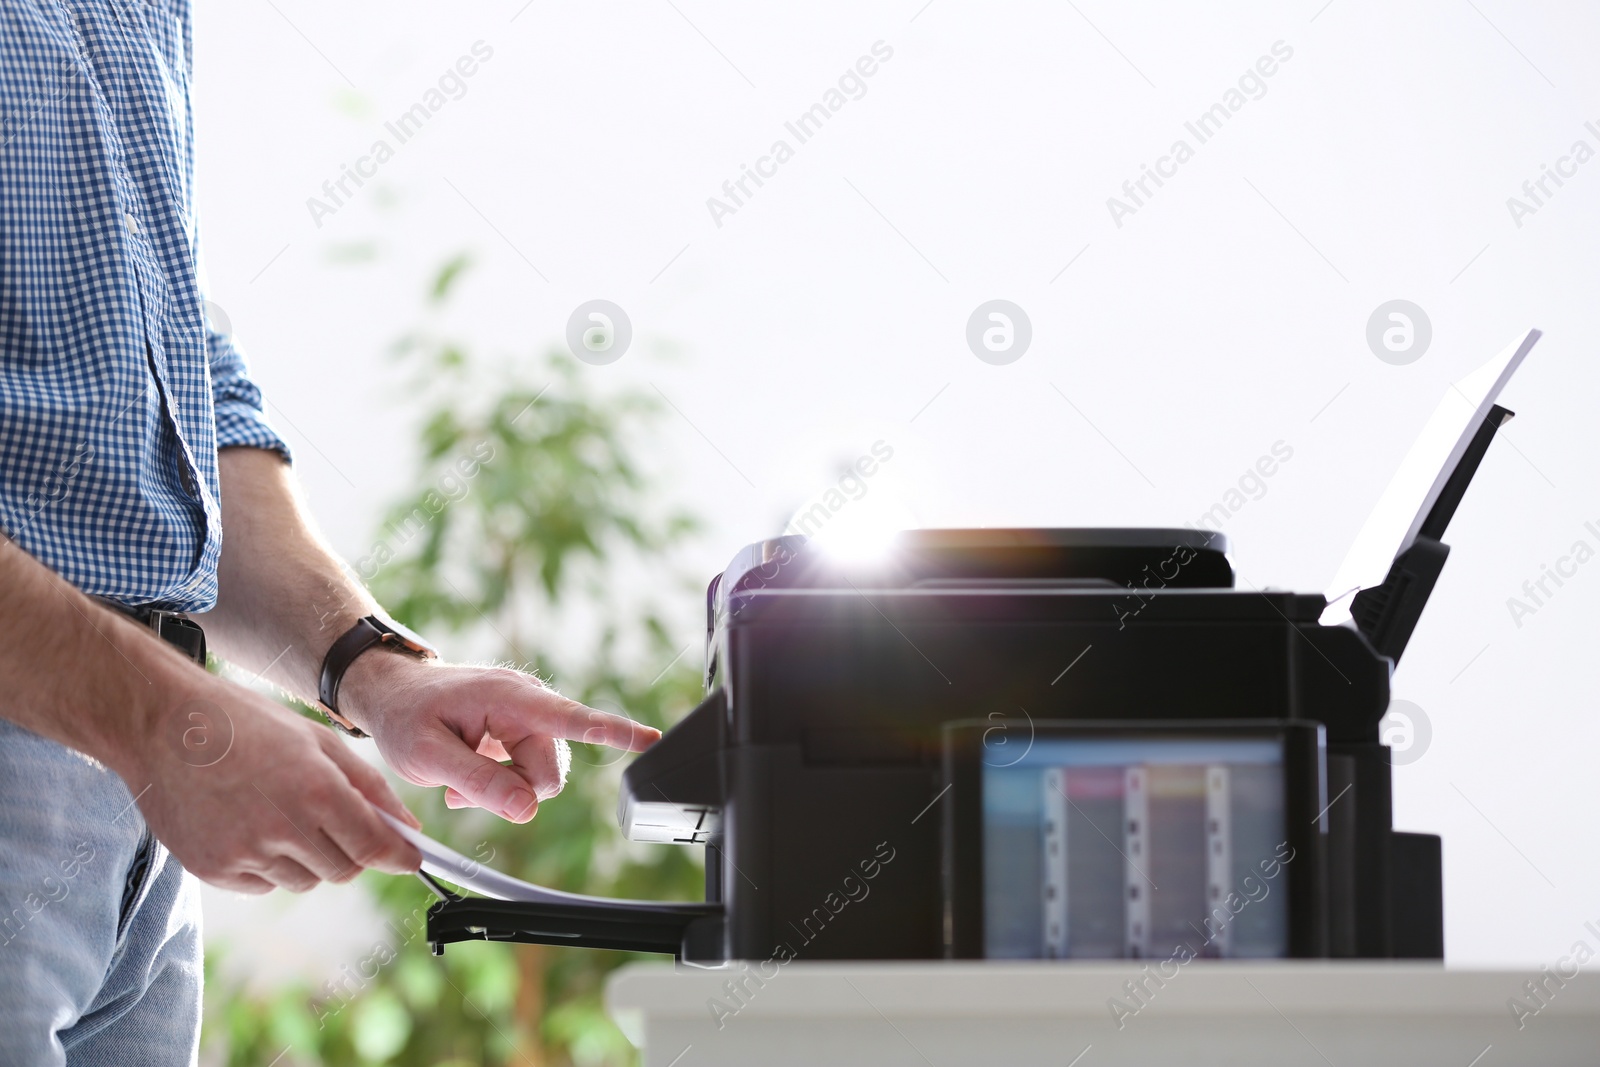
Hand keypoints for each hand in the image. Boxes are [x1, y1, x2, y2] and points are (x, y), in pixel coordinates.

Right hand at [122, 676, 422, 893]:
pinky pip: (263, 885)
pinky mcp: (213, 870)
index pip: (374, 846)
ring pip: (303, 880)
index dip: (399, 856)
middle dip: (352, 851)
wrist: (163, 725)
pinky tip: (249, 825)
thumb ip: (369, 787)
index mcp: (316, 790)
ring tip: (281, 813)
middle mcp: (282, 829)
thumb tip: (409, 828)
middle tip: (335, 820)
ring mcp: (244, 854)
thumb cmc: (246, 724)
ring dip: (307, 858)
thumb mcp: (318, 741)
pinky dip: (268, 865)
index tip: (411, 859)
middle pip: (343, 870)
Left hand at [339, 655, 659, 822]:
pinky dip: (500, 781)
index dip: (616, 732)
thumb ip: (479, 783)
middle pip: (547, 771)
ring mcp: (528, 715)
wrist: (393, 694)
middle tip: (462, 787)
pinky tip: (469, 773)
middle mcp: (529, 702)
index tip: (654, 740)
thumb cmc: (405, 716)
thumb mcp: (428, 756)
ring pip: (538, 776)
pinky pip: (526, 770)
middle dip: (511, 791)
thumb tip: (528, 810)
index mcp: (510, 698)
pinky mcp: (523, 729)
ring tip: (461, 777)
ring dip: (503, 788)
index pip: (573, 719)